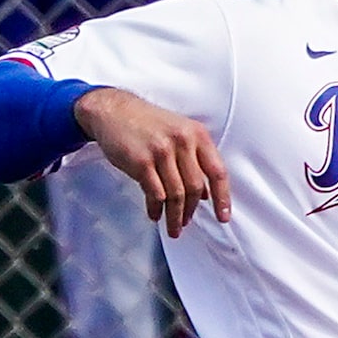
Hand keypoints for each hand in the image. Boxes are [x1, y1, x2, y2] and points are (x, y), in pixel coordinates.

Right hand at [73, 88, 231, 236]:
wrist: (113, 110)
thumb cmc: (148, 124)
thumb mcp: (179, 134)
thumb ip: (195, 160)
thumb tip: (207, 194)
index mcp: (198, 135)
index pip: (218, 172)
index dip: (223, 198)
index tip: (223, 216)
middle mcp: (183, 142)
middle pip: (195, 187)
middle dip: (191, 210)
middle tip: (186, 223)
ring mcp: (162, 151)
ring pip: (175, 194)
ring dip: (174, 215)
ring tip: (173, 226)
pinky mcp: (141, 161)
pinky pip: (154, 193)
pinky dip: (155, 208)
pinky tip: (155, 214)